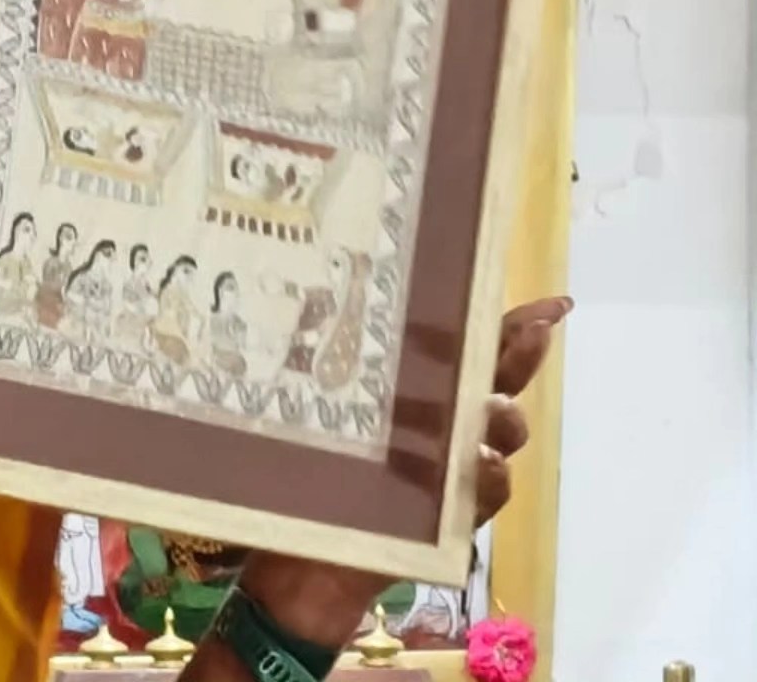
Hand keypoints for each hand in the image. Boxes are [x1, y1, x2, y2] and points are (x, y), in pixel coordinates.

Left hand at [235, 295, 572, 650]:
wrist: (308, 566)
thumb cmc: (313, 477)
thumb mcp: (320, 413)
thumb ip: (334, 371)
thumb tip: (321, 299)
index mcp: (419, 394)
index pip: (475, 351)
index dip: (515, 326)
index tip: (557, 303)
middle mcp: (445, 428)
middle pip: (496, 385)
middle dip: (520, 356)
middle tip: (537, 331)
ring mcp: (452, 473)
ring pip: (496, 438)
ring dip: (503, 418)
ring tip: (495, 406)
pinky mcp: (447, 519)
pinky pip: (482, 496)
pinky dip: (489, 478)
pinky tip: (484, 462)